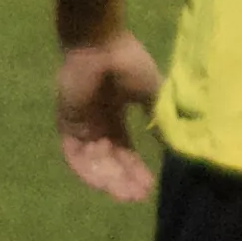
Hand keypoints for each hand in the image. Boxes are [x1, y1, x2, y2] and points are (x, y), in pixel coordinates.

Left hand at [56, 32, 162, 204]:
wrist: (100, 44)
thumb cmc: (126, 61)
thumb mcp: (150, 94)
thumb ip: (157, 119)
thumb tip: (174, 143)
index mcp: (114, 115)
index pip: (124, 150)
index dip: (136, 169)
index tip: (149, 187)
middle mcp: (96, 124)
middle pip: (109, 160)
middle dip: (123, 179)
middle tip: (138, 196)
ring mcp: (80, 125)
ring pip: (94, 162)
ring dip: (109, 179)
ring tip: (126, 194)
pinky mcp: (67, 124)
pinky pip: (74, 155)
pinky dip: (88, 170)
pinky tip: (104, 183)